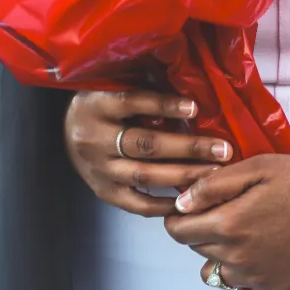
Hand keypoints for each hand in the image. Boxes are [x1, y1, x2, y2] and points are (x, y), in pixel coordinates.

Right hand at [63, 88, 233, 217]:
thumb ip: (143, 88)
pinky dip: (162, 204)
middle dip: (189, 148)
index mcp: (97, 105)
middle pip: (146, 144)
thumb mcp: (114, 85)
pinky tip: (187, 199)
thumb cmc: (101, 100)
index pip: (133, 102)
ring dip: (183, 175)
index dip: (165, 105)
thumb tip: (187, 93)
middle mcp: (93, 138)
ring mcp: (97, 169)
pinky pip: (134, 203)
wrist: (67, 129)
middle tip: (222, 150)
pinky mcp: (102, 191)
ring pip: (145, 175)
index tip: (196, 107)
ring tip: (214, 174)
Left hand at [164, 153, 289, 289]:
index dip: (180, 216)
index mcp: (228, 224)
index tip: (193, 206)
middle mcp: (237, 257)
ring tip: (247, 237)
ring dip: (222, 257)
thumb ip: (214, 185)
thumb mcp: (259, 167)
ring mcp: (256, 280)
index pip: (178, 230)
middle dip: (202, 231)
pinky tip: (255, 268)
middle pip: (197, 249)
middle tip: (230, 211)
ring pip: (217, 274)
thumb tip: (181, 203)